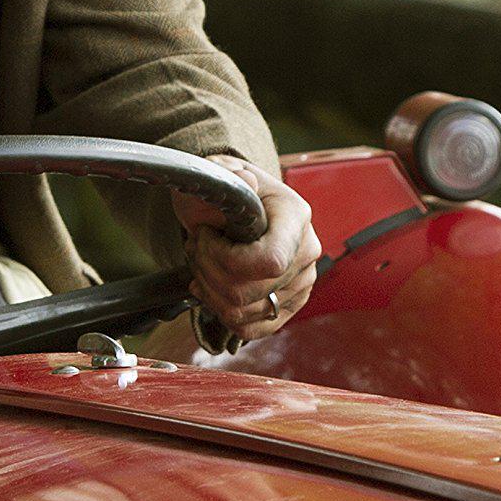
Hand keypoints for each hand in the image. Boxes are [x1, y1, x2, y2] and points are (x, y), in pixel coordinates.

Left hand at [186, 184, 319, 345]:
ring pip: (243, 313)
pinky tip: (210, 288)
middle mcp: (306, 252)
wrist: (239, 204)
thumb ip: (229, 176)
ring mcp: (301, 282)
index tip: (206, 236)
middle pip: (249, 291)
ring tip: (201, 263)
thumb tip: (245, 180)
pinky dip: (221, 312)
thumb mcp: (222, 172)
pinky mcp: (289, 305)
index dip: (226, 259)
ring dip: (208, 291)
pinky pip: (250, 329)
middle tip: (195, 247)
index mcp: (296, 217)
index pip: (270, 261)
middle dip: (207, 271)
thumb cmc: (229, 188)